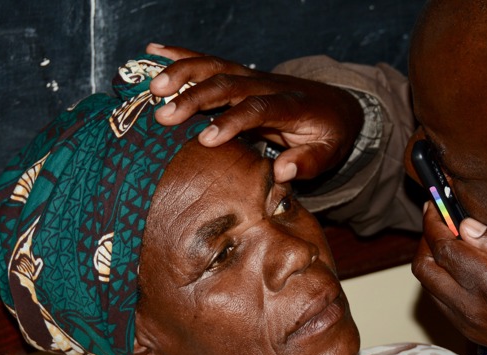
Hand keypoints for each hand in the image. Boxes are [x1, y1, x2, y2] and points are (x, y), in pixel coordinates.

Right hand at [145, 43, 363, 182]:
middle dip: (195, 97)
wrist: (334, 106)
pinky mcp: (240, 75)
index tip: (206, 139)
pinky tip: (152, 50)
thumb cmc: (328, 135)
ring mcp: (252, 77)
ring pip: (215, 67)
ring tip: (153, 87)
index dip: (232, 120)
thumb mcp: (328, 152)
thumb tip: (284, 172)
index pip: (259, 108)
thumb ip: (308, 162)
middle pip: (229, 84)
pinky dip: (180, 54)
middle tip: (164, 116)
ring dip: (182, 73)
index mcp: (291, 106)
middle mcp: (268, 85)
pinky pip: (209, 62)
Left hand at [412, 203, 486, 354]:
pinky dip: (441, 281)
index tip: (434, 204)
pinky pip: (441, 303)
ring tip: (450, 241)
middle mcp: (469, 307)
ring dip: (432, 261)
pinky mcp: (471, 334)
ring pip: (429, 287)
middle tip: (439, 221)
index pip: (442, 247)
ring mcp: (467, 323)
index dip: (433, 222)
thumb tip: (466, 226)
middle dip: (425, 240)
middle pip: (424, 269)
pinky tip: (460, 268)